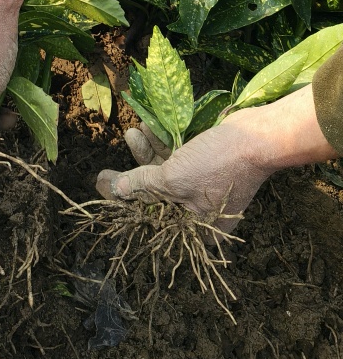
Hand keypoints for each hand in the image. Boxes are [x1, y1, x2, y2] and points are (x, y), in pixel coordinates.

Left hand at [96, 84, 337, 228]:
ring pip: (166, 173)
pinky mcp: (207, 165)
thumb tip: (118, 189)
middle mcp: (200, 213)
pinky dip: (161, 145)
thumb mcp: (173, 178)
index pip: (152, 222)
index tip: (102, 190)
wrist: (256, 136)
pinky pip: (177, 159)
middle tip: (103, 169)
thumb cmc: (216, 165)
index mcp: (197, 230)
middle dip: (132, 176)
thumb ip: (144, 184)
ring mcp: (204, 188)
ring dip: (145, 153)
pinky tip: (146, 128)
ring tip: (131, 132)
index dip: (125, 205)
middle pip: (156, 197)